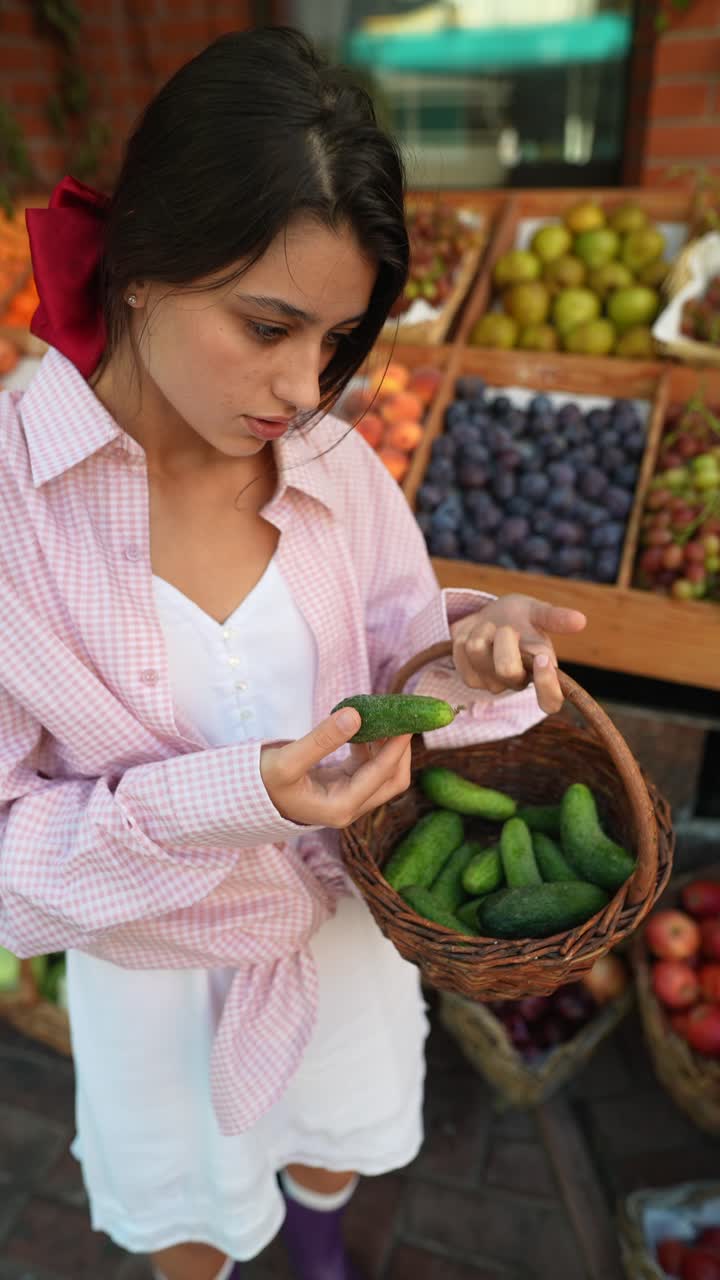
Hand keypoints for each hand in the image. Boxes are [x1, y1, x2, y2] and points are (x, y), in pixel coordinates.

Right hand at [260, 708, 412, 827]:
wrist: (242, 797)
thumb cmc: (262, 782)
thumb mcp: (288, 760)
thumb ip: (322, 739)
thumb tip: (356, 715)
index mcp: (340, 808)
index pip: (381, 775)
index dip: (397, 746)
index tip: (407, 719)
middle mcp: (349, 807)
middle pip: (393, 780)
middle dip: (400, 749)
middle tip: (400, 717)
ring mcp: (347, 797)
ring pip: (383, 773)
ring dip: (387, 745)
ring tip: (380, 715)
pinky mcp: (342, 785)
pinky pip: (368, 766)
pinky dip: (371, 746)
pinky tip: (361, 726)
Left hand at [451, 594, 586, 713]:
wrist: (487, 615)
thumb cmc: (518, 617)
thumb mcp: (536, 611)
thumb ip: (555, 617)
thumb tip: (581, 620)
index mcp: (542, 672)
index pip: (550, 701)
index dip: (547, 686)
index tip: (541, 658)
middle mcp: (519, 683)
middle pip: (507, 670)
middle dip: (504, 638)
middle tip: (508, 627)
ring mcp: (492, 684)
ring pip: (478, 653)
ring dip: (483, 631)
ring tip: (491, 628)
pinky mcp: (470, 679)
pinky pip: (460, 653)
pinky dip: (465, 635)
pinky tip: (474, 635)